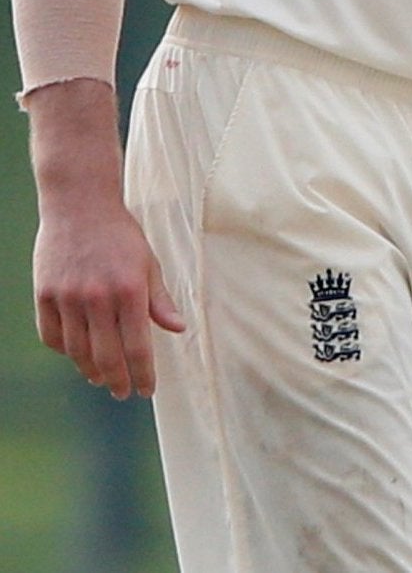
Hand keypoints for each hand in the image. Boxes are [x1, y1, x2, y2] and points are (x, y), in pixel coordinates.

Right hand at [34, 195, 183, 398]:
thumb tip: (179, 329)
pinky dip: (65, 351)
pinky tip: (77, 355)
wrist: (80, 206)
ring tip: (102, 378)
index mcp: (129, 290)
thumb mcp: (148, 263)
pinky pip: (52, 336)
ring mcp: (67, 297)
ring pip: (77, 351)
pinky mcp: (44, 294)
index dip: (143, 373)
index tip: (146, 391)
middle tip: (124, 392)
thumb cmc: (121, 236)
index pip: (138, 346)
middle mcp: (97, 298)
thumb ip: (160, 299)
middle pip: (106, 356)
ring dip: (90, 370)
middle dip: (118, 380)